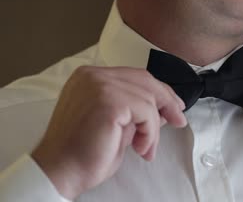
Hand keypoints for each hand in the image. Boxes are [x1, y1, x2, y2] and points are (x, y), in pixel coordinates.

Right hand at [31, 66, 186, 199]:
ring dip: (153, 128)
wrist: (60, 171)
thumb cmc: (83, 153)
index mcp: (89, 77)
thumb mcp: (117, 124)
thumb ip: (136, 111)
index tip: (174, 106)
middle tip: (178, 120)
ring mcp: (99, 85)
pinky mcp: (109, 101)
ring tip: (145, 148)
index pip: (135, 76)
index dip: (159, 91)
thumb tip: (164, 108)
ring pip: (148, 99)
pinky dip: (150, 133)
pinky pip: (146, 112)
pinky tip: (140, 148)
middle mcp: (92, 75)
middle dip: (167, 101)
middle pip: (145, 80)